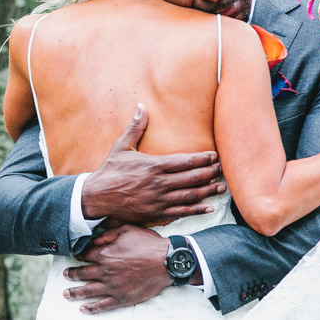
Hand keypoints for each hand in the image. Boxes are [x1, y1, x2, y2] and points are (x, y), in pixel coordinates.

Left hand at [62, 224, 176, 313]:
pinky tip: (83, 309)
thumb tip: (94, 240)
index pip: (84, 255)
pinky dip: (92, 308)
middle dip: (71, 274)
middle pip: (82, 274)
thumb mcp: (128, 229)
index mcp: (105, 254)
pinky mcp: (122, 298)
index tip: (72, 257)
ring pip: (88, 291)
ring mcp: (113, 286)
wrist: (167, 262)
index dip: (76, 255)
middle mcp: (105, 271)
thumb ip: (109, 234)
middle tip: (65, 275)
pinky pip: (103, 305)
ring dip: (75, 293)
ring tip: (66, 294)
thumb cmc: (149, 244)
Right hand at [80, 104, 224, 223]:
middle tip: (223, 169)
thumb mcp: (121, 147)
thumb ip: (135, 127)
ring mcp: (159, 200)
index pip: (185, 161)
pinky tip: (209, 208)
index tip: (214, 156)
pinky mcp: (156, 213)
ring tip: (222, 187)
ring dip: (208, 191)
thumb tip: (141, 106)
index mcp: (153, 165)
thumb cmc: (110, 170)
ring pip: (190, 195)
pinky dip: (197, 210)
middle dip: (210, 173)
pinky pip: (181, 212)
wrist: (96, 196)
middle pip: (192, 178)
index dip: (202, 159)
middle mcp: (159, 183)